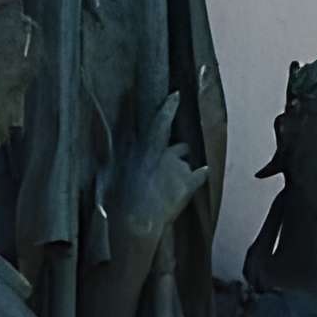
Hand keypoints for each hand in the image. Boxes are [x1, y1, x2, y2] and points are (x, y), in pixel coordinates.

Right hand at [106, 97, 209, 243]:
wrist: (137, 222)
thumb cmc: (120, 200)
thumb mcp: (114, 172)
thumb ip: (122, 154)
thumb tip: (120, 143)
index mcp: (146, 149)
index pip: (160, 122)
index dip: (169, 107)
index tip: (176, 95)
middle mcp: (165, 154)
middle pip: (179, 147)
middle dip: (177, 153)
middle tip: (167, 168)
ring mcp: (179, 169)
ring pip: (185, 163)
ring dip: (181, 171)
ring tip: (169, 188)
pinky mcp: (189, 184)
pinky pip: (201, 174)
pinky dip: (200, 176)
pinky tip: (200, 177)